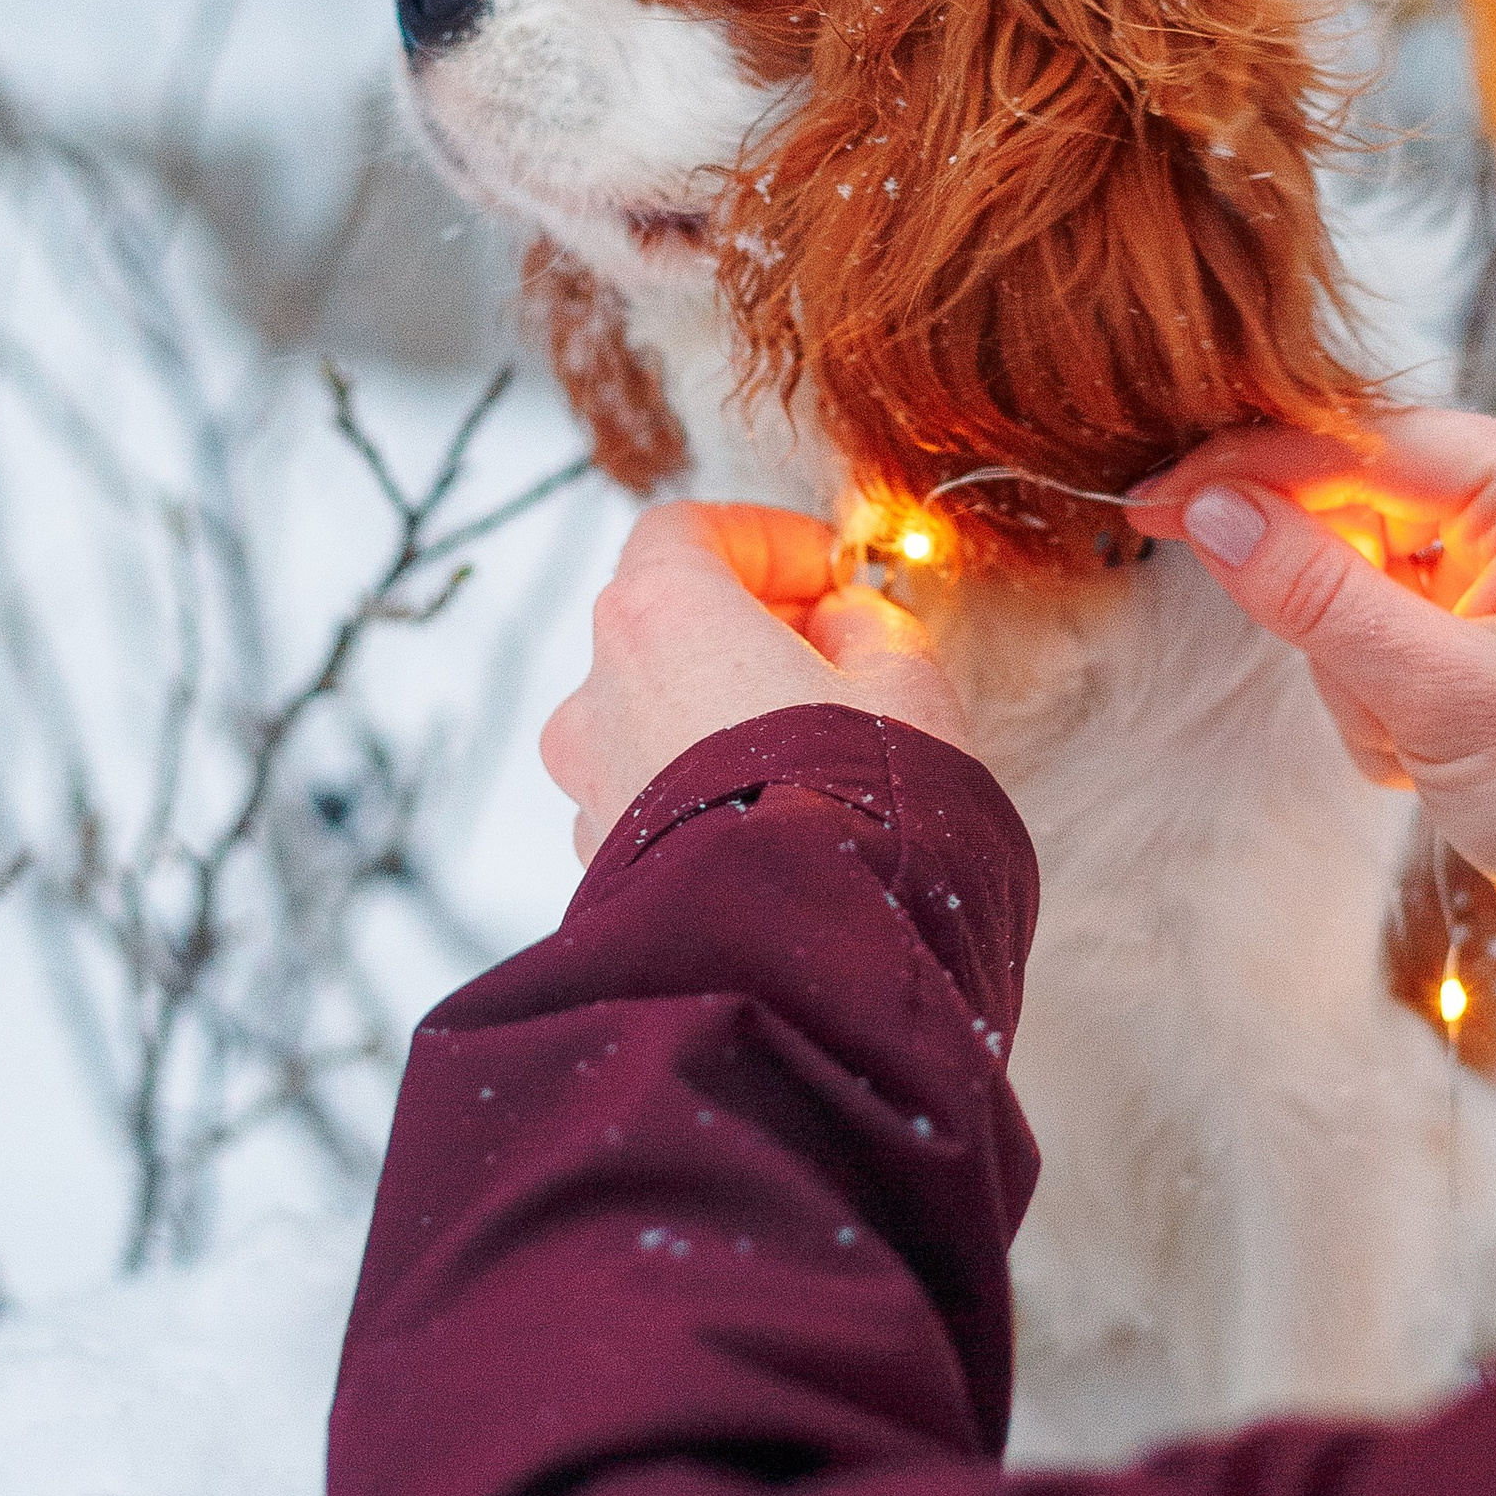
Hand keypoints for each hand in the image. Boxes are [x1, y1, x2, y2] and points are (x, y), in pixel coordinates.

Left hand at [541, 502, 973, 863]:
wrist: (806, 963)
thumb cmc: (860, 807)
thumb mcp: (906, 684)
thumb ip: (870, 626)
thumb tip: (843, 622)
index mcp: (659, 615)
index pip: (686, 532)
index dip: (766, 540)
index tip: (833, 572)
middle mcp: (599, 692)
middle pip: (664, 622)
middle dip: (750, 625)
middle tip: (840, 654)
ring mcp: (589, 782)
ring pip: (653, 715)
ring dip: (722, 711)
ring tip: (813, 750)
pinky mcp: (600, 862)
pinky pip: (651, 795)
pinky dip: (704, 785)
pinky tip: (778, 817)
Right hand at [1124, 409, 1495, 910]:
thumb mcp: (1444, 699)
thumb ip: (1320, 596)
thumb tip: (1210, 510)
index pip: (1356, 440)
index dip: (1245, 472)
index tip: (1152, 505)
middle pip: (1348, 510)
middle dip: (1338, 624)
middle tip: (1381, 704)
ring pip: (1352, 574)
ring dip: (1361, 674)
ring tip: (1425, 746)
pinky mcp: (1490, 599)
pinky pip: (1381, 619)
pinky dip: (1383, 692)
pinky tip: (1434, 747)